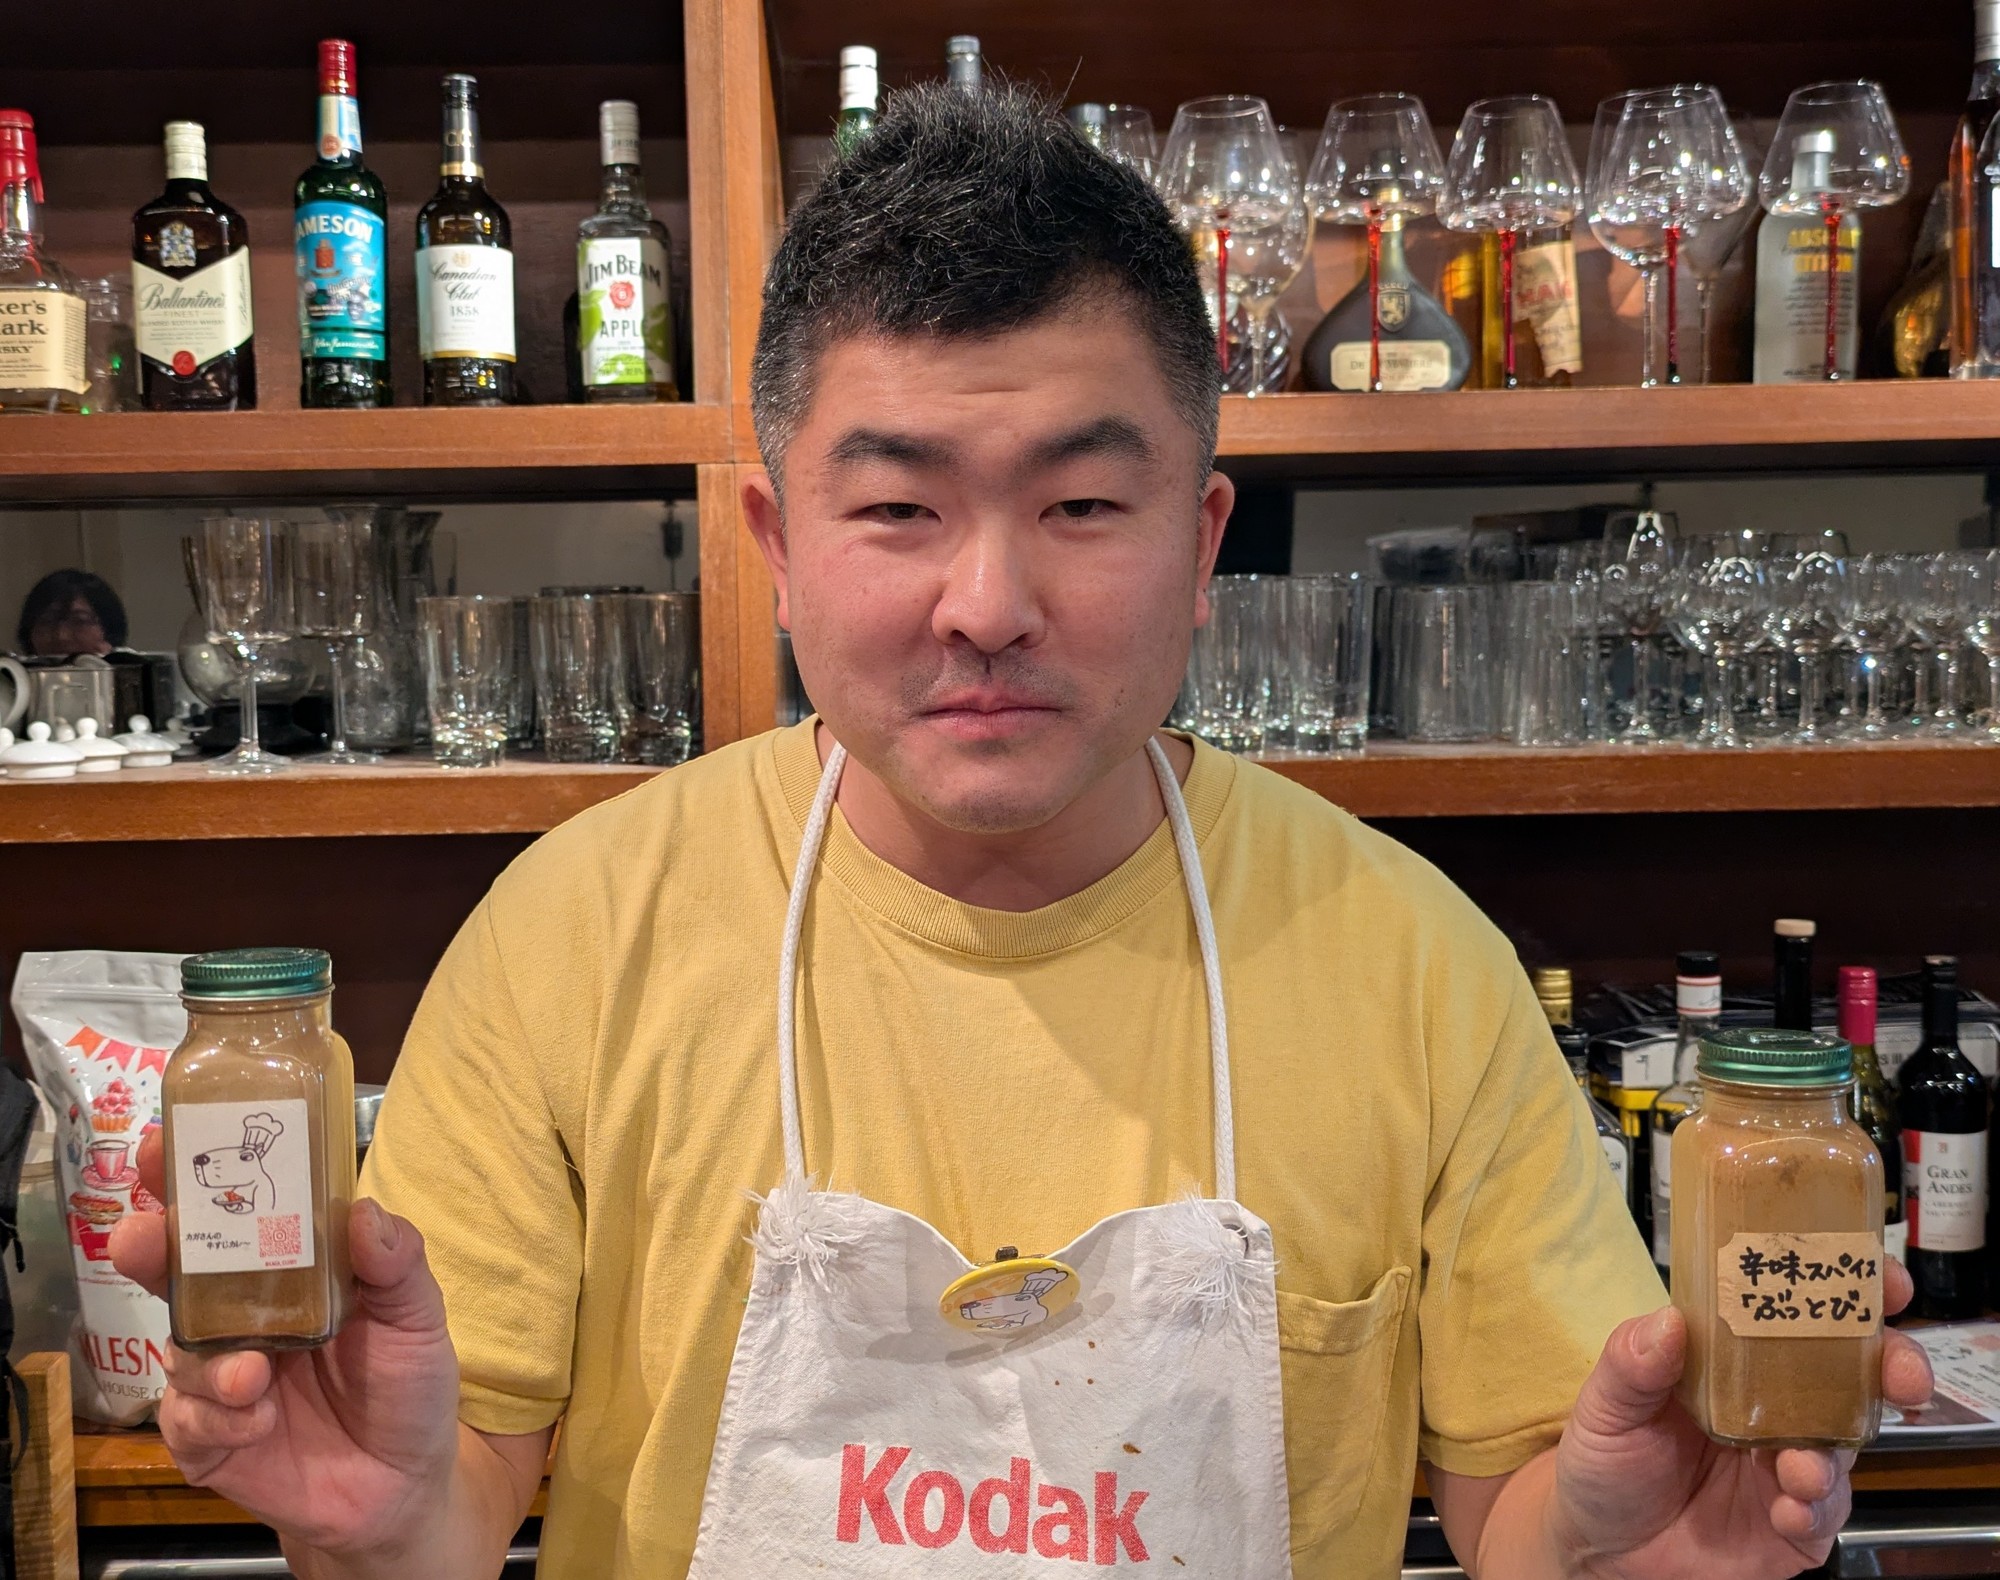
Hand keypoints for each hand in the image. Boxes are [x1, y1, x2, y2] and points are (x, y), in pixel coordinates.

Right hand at [109, 1129, 462, 1557]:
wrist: (402, 1486)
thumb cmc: (406, 1384)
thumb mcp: (418, 1316)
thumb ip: (397, 1263)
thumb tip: (363, 1212)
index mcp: (287, 1269)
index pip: (234, 1210)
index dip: (192, 1176)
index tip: (164, 1145)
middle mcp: (240, 1314)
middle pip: (177, 1267)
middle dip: (150, 1245)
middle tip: (144, 1239)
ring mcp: (217, 1375)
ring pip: (179, 1347)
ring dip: (208, 1358)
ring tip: (251, 1376)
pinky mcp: (206, 1438)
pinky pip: (188, 1419)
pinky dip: (220, 1419)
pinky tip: (260, 1422)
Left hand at [1549, 1259, 1933, 1578]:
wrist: (1603, 1550)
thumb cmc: (1608, 1462)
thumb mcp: (1605, 1406)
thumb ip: (1631, 1364)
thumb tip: (1668, 1320)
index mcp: (1734, 1362)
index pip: (1796, 1313)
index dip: (1843, 1289)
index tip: (1876, 1275)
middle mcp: (1776, 1408)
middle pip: (1852, 1375)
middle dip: (1890, 1365)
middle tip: (1900, 1372)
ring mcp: (1790, 1465)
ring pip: (1844, 1445)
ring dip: (1834, 1451)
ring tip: (1803, 1466)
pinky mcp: (1796, 1525)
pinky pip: (1824, 1513)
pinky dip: (1814, 1508)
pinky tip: (1789, 1508)